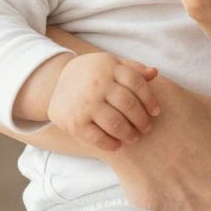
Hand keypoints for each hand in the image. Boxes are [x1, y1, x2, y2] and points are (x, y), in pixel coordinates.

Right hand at [46, 53, 160, 152]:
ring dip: (129, 134)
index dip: (150, 100)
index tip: (155, 112)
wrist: (55, 83)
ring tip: (134, 137)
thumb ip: (132, 68)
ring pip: (116, 123)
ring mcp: (85, 104)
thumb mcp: (110, 64)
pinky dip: (111, 144)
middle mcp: (97, 84)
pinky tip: (117, 145)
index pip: (137, 83)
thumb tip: (154, 73)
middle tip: (146, 128)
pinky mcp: (75, 122)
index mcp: (108, 67)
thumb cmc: (91, 74)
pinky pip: (98, 138)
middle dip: (141, 120)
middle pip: (128, 104)